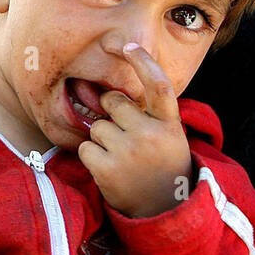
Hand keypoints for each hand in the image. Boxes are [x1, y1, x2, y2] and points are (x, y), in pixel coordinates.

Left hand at [77, 42, 192, 217]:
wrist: (164, 209)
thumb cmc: (161, 166)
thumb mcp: (168, 137)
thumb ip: (148, 115)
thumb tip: (108, 94)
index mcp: (169, 123)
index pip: (157, 84)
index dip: (142, 61)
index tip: (127, 45)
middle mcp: (151, 134)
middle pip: (114, 104)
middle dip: (112, 115)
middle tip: (126, 137)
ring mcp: (129, 151)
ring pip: (97, 127)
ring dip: (102, 140)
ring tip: (121, 158)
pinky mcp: (108, 168)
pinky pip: (85, 148)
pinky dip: (92, 157)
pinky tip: (110, 168)